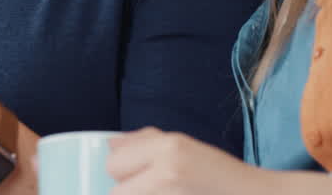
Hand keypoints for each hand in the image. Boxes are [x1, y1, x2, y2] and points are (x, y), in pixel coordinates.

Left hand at [107, 128, 331, 194]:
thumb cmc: (221, 175)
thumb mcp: (184, 146)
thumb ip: (144, 142)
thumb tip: (110, 145)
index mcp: (170, 149)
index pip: (114, 163)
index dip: (122, 171)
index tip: (133, 174)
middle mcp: (168, 174)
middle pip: (116, 191)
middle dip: (127, 190)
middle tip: (152, 188)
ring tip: (166, 192)